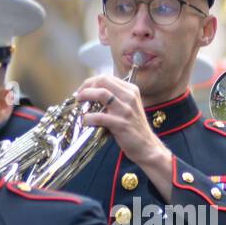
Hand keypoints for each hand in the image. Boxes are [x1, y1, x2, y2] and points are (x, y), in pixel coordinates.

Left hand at [77, 73, 174, 196]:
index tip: (83, 90)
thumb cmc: (133, 128)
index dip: (91, 82)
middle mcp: (129, 96)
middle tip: (79, 96)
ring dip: (86, 96)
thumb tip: (90, 95)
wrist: (147, 147)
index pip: (107, 78)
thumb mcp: (127, 107)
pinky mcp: (121, 124)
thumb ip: (114, 99)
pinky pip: (99, 116)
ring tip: (79, 103)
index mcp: (131, 90)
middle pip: (103, 80)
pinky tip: (85, 121)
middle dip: (87, 86)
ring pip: (101, 93)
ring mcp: (126, 110)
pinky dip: (88, 118)